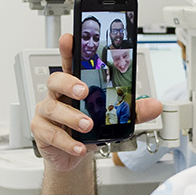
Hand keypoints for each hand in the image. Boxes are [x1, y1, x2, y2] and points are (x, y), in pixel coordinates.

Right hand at [30, 34, 161, 172]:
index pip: (69, 63)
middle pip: (55, 80)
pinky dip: (67, 141)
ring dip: (71, 116)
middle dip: (68, 83)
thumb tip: (154, 105)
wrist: (74, 156)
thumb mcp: (113, 118)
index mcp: (73, 85)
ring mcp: (47, 113)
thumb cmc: (89, 131)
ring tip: (87, 125)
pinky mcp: (41, 131)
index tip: (69, 38)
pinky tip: (79, 146)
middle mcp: (57, 96)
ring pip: (53, 108)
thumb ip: (133, 111)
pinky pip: (50, 133)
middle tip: (84, 91)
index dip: (67, 50)